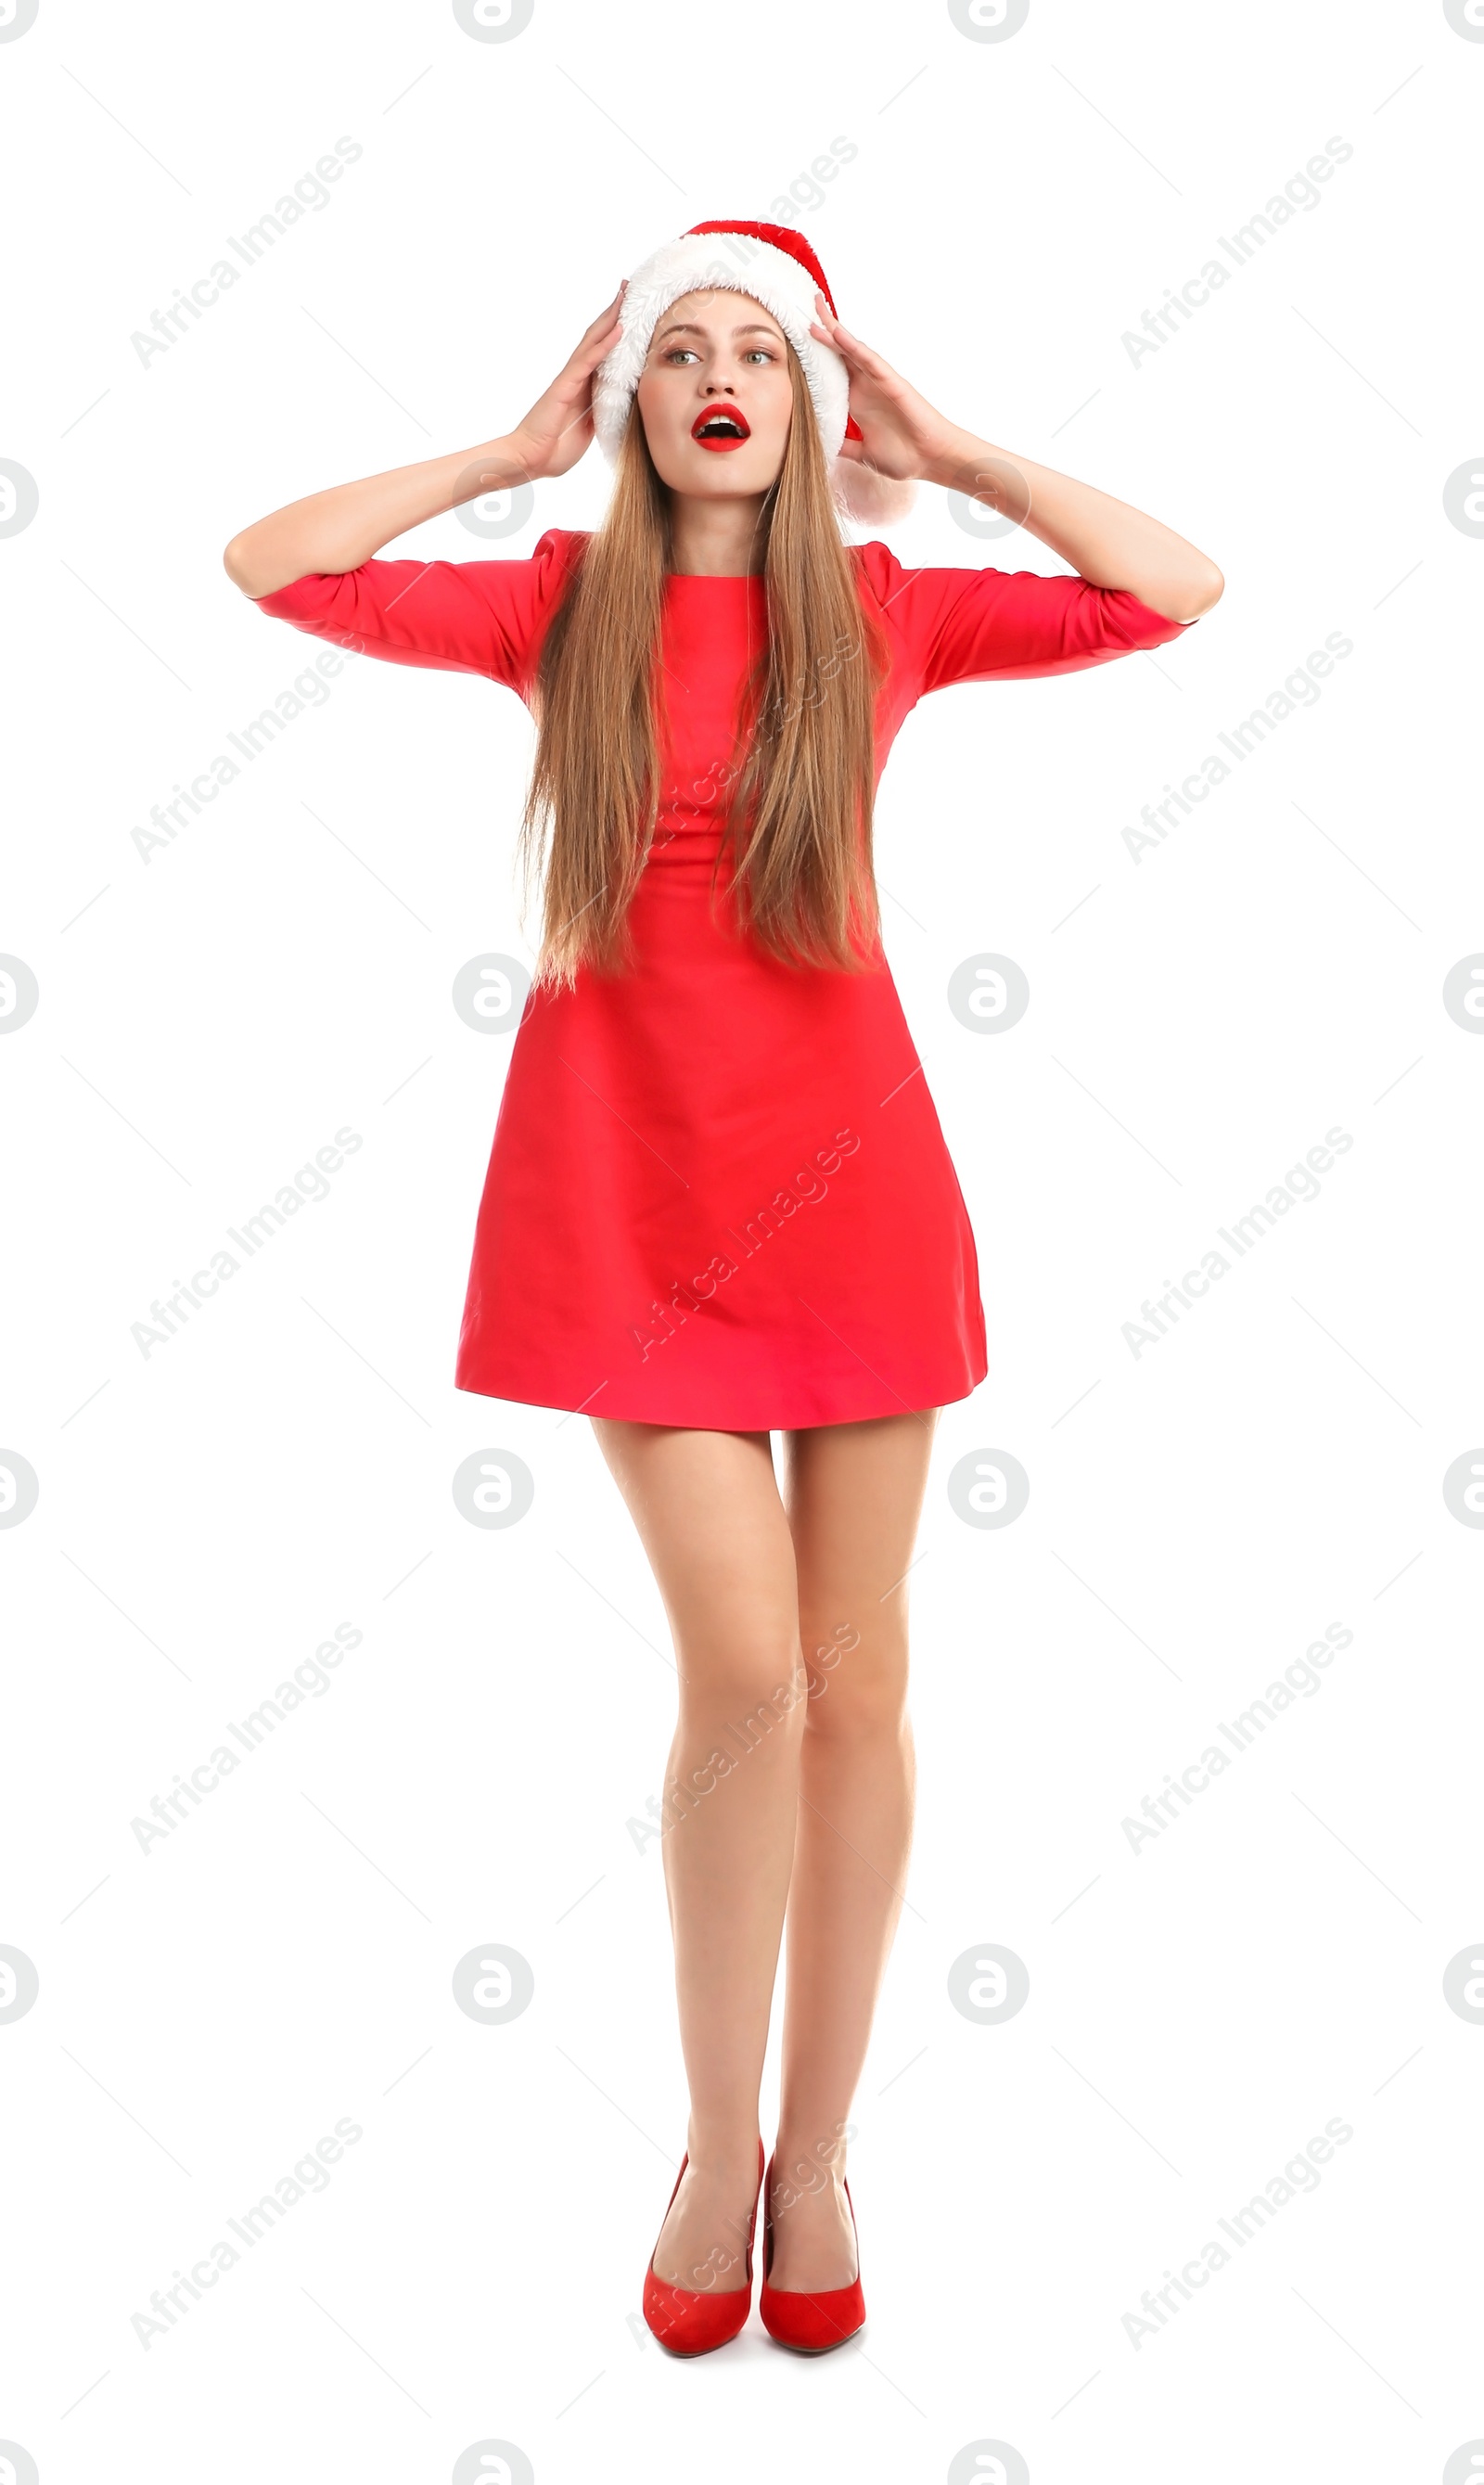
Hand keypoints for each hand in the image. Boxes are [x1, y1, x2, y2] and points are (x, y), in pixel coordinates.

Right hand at [508, 284, 626, 481]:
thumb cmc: (553, 450)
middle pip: (596, 336)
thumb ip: (600, 413)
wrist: (529, 460)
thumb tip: (618, 407)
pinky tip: (619, 329)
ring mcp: (569, 379)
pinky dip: (605, 345)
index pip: (601, 352)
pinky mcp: (565, 387)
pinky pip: (589, 362)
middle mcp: (575, 377)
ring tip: (625, 295)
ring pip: (593, 340)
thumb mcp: (587, 430)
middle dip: (613, 311)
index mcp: (581, 387)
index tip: (631, 311)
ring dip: (610, 317)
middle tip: (629, 287)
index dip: (615, 330)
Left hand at [808, 292, 965, 483]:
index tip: (793, 342)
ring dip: (834, 330)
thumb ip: (842, 445)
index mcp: (856, 401)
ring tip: (817, 309)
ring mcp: (877, 381)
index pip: (830, 373)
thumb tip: (818, 445)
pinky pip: (868, 359)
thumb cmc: (903, 456)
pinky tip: (837, 332)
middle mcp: (865, 386)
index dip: (814, 357)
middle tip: (805, 307)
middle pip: (839, 352)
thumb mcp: (861, 453)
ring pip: (851, 349)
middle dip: (823, 329)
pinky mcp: (891, 381)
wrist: (930, 461)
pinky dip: (852, 345)